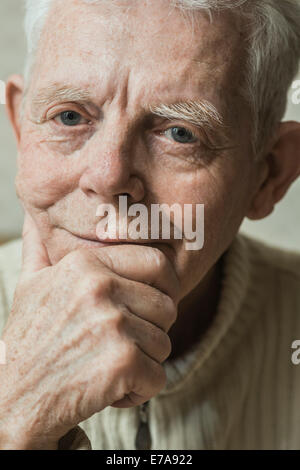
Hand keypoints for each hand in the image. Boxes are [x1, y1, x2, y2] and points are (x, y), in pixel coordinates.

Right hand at [0, 212, 178, 448]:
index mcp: (85, 264)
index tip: (153, 305)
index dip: (165, 287)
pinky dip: (139, 390)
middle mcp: (101, 289)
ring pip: (164, 342)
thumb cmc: (29, 340)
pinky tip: (110, 388)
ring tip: (110, 364)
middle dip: (153, 329)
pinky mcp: (121, 363)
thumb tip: (36, 217)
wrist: (13, 399)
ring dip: (144, 361)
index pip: (158, 263)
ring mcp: (112, 325)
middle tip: (124, 343)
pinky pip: (159, 376)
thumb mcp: (31, 284)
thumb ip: (41, 247)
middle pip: (167, 305)